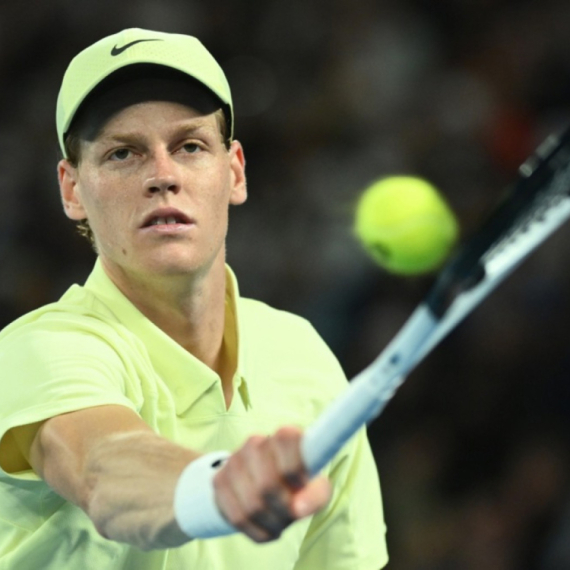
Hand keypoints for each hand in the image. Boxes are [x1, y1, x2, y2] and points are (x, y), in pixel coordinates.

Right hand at [212, 426, 331, 541]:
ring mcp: (234, 461)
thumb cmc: (296, 484)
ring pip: (252, 506)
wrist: (263, 482)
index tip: (302, 484)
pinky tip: (265, 524)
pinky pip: (237, 517)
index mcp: (284, 436)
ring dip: (271, 523)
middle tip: (292, 515)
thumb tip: (299, 509)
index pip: (286, 440)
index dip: (295, 469)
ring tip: (280, 521)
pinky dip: (256, 530)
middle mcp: (256, 443)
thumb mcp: (315, 486)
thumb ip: (316, 495)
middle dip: (284, 509)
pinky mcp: (219, 481)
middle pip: (267, 485)